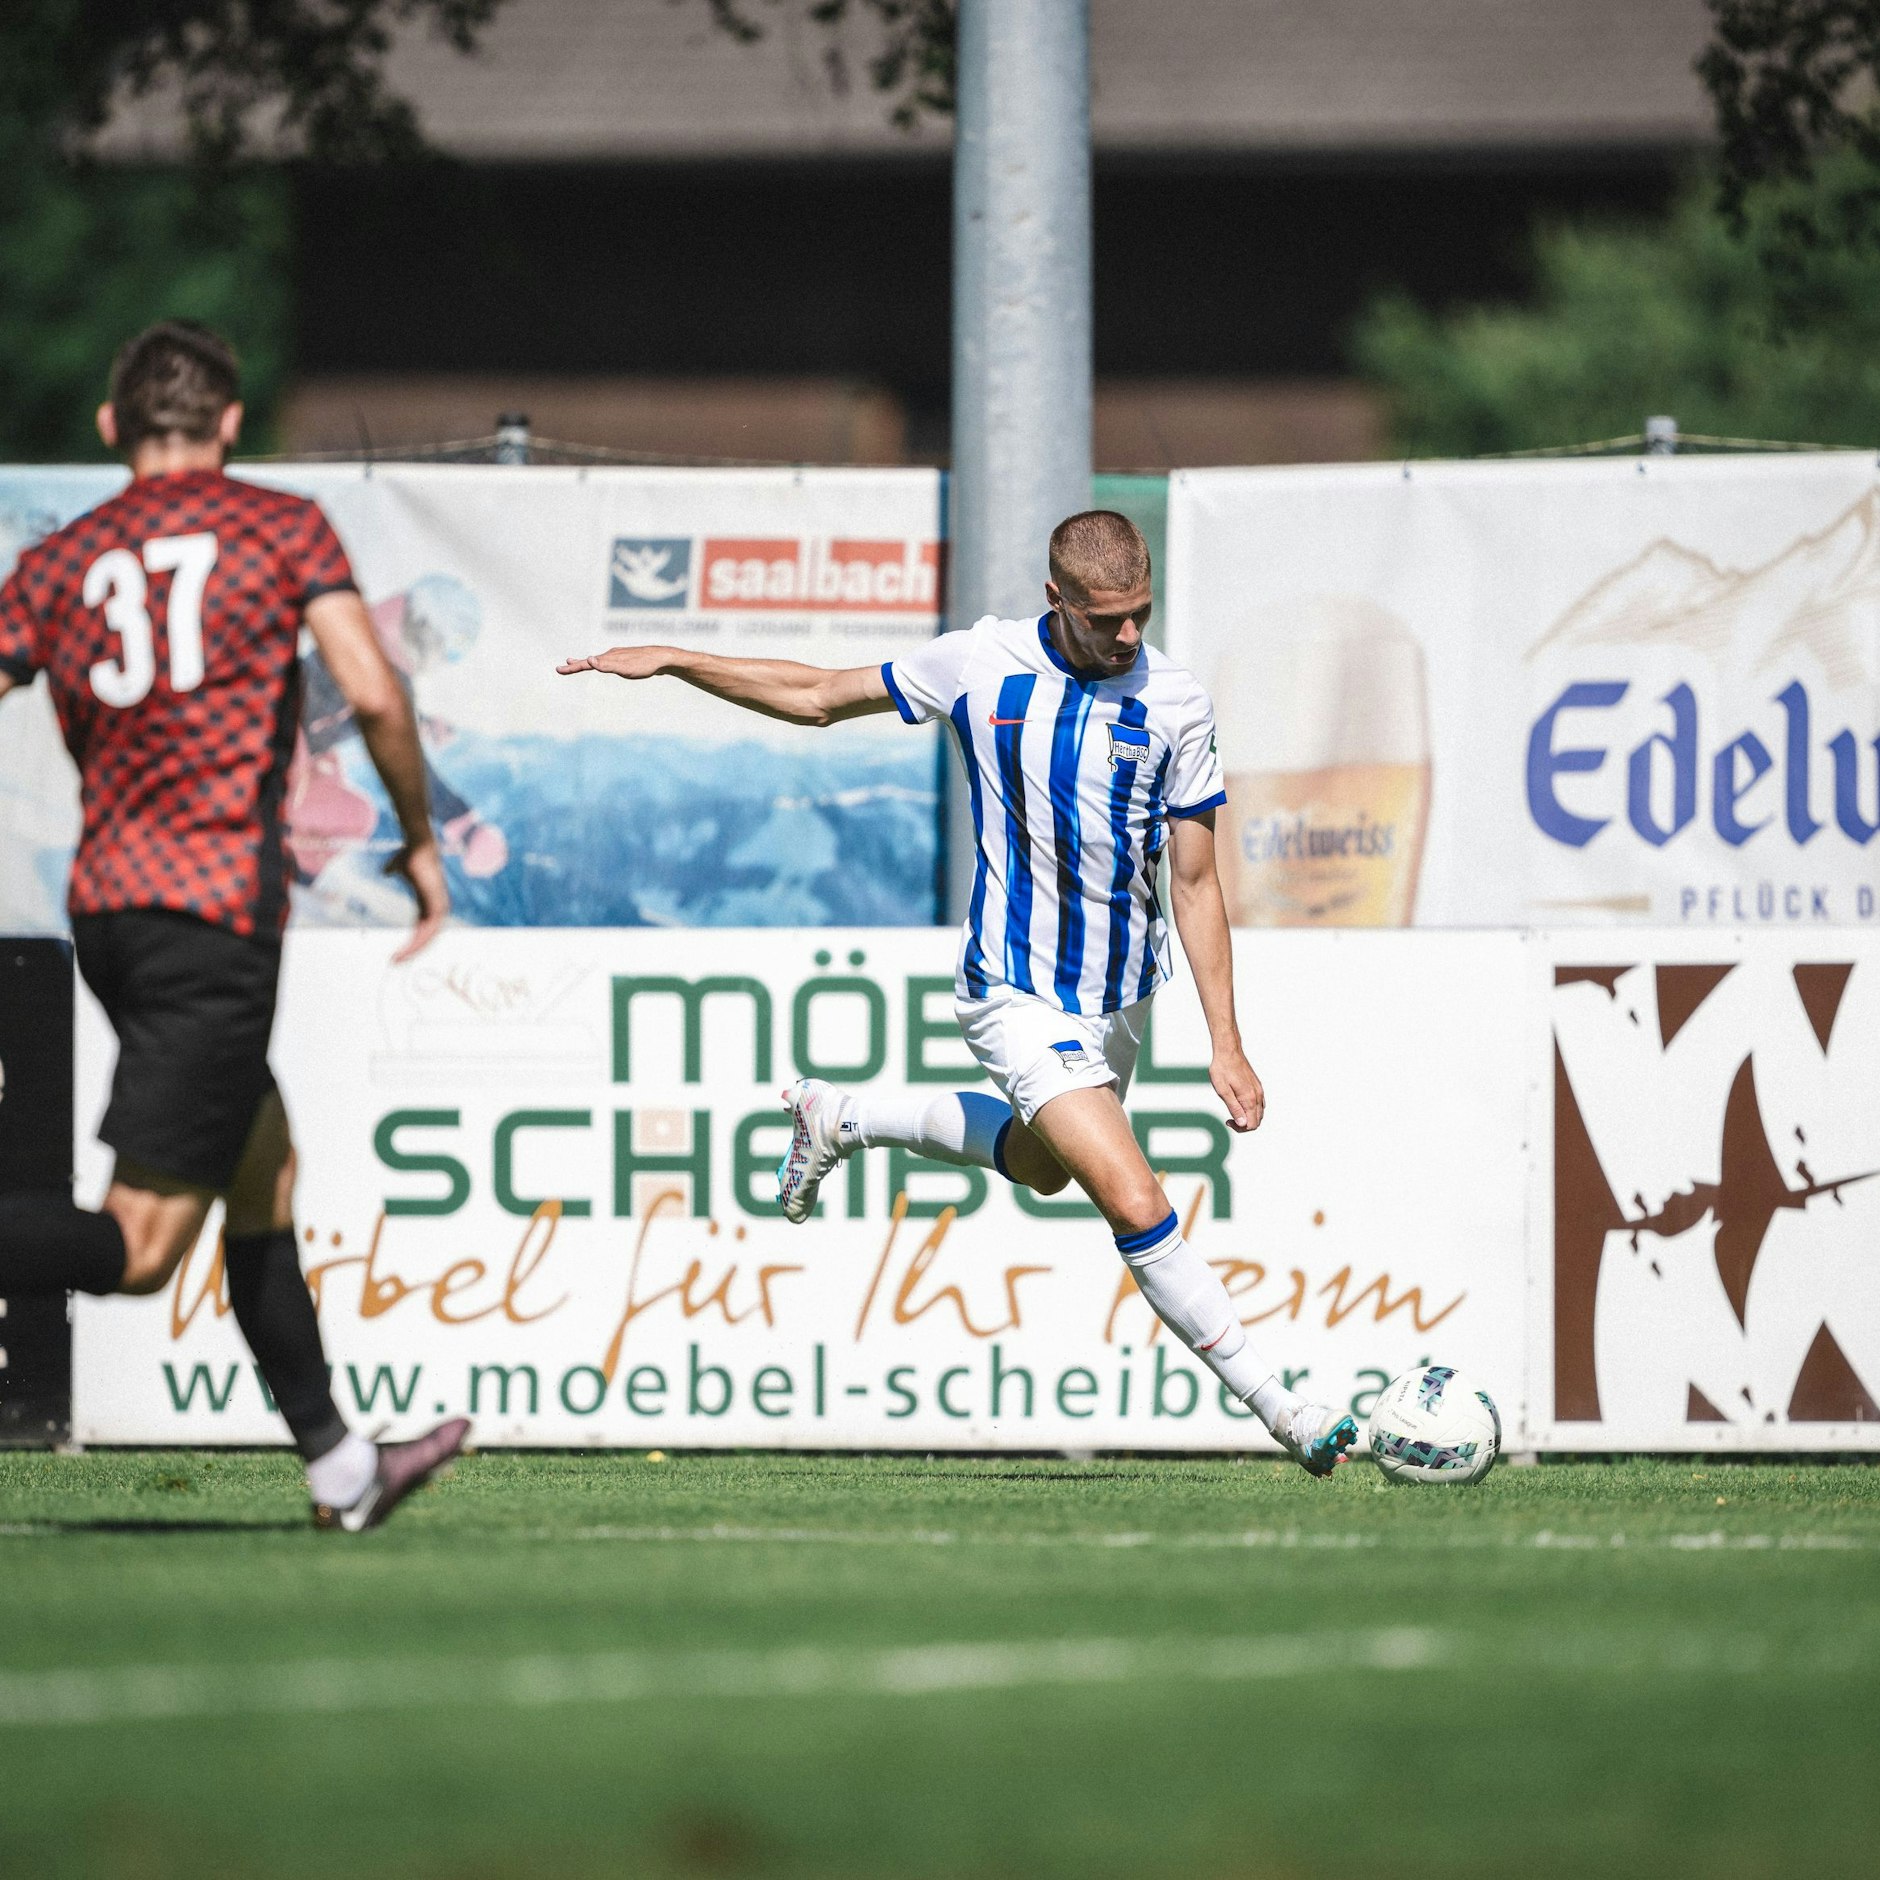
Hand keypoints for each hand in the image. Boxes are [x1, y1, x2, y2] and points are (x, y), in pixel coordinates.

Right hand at [384, 835, 449, 961]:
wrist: (418, 847)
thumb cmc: (409, 855)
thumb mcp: (397, 868)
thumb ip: (392, 871)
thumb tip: (386, 872)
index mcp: (428, 905)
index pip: (423, 931)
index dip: (412, 944)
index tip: (397, 953)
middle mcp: (436, 909)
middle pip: (426, 939)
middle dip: (412, 952)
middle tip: (395, 963)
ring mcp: (439, 908)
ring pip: (427, 939)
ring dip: (412, 951)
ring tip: (396, 960)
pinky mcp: (437, 907)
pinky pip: (428, 932)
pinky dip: (416, 944)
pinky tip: (404, 950)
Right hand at [556, 646, 668, 678]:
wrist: (663, 658)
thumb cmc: (644, 665)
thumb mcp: (625, 668)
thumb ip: (606, 665)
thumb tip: (588, 660)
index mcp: (609, 658)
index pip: (586, 663)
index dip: (572, 667)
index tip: (558, 669)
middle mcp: (611, 655)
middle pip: (590, 661)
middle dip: (575, 665)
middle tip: (561, 668)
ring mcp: (619, 657)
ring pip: (598, 660)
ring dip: (585, 663)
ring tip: (575, 663)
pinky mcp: (626, 660)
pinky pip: (608, 662)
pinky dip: (599, 663)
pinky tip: (601, 664)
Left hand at [1211, 1043, 1264, 1131]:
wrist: (1228, 1051)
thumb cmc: (1222, 1070)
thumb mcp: (1223, 1091)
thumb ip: (1234, 1108)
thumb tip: (1243, 1124)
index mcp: (1249, 1099)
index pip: (1252, 1125)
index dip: (1240, 1128)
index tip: (1228, 1121)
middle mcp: (1258, 1096)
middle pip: (1257, 1121)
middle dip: (1244, 1124)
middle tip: (1229, 1118)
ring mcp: (1259, 1090)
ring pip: (1259, 1113)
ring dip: (1248, 1117)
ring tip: (1233, 1111)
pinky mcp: (1257, 1085)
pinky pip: (1259, 1104)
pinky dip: (1252, 1109)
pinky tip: (1240, 1103)